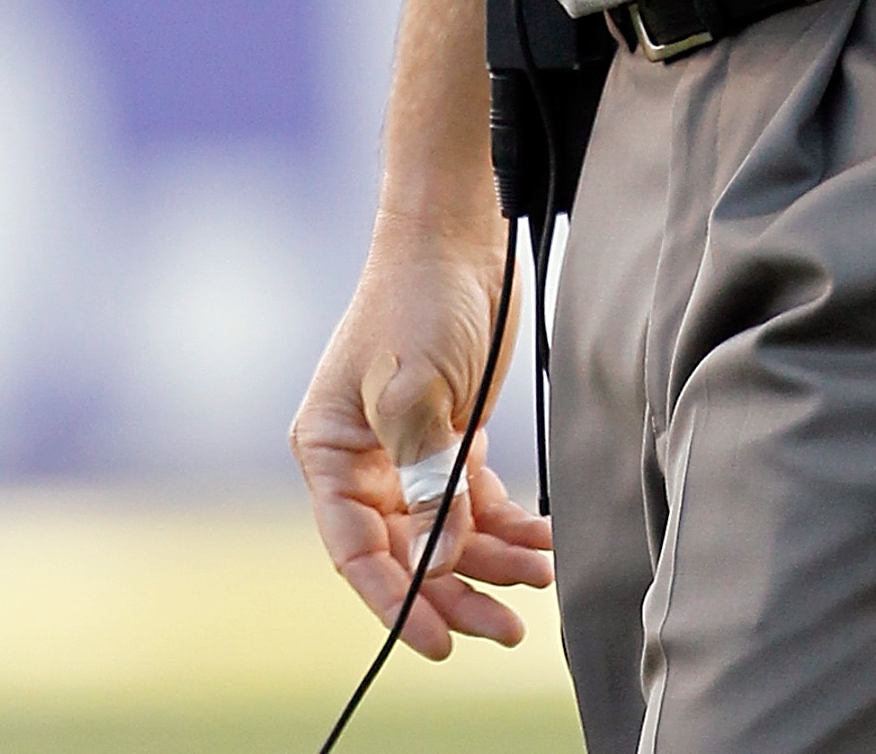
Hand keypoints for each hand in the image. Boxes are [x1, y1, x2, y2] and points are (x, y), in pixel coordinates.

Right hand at [289, 224, 552, 657]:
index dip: (397, 603)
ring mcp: (412, 451)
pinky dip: (509, 524)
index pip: (357, 551)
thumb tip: (444, 558)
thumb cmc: (417, 301)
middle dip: (457, 594)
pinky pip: (476, 500)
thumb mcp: (414, 390)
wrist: (454, 233)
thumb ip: (426, 479)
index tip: (440, 642)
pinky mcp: (453, 435)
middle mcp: (367, 462)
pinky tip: (543, 539)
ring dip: (493, 561)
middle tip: (506, 630)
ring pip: (448, 533)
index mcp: (332, 453)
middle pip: (407, 553)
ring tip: (542, 576)